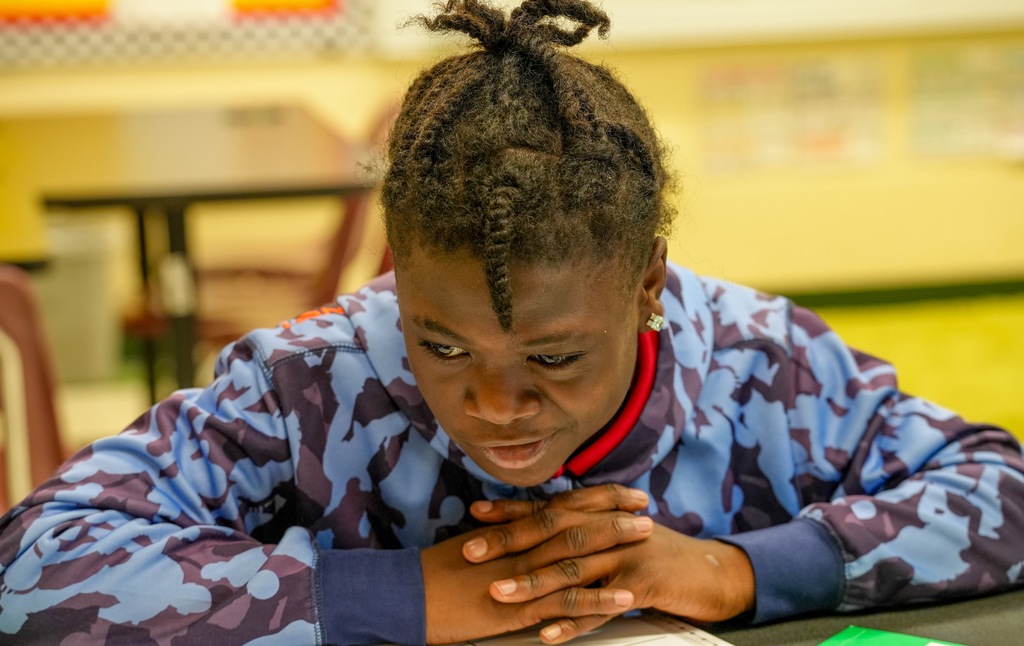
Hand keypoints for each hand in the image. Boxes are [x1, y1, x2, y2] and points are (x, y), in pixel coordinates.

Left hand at [463, 485, 755, 642]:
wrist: (710, 572)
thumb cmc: (658, 556)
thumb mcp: (619, 535)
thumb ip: (584, 531)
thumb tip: (538, 535)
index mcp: (600, 515)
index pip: (548, 509)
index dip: (510, 511)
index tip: (473, 514)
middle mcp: (609, 528)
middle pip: (552, 532)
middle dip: (509, 542)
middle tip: (470, 551)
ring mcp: (626, 554)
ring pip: (572, 567)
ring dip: (533, 582)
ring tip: (499, 593)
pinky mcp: (642, 584)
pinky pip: (601, 605)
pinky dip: (573, 620)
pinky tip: (548, 632)